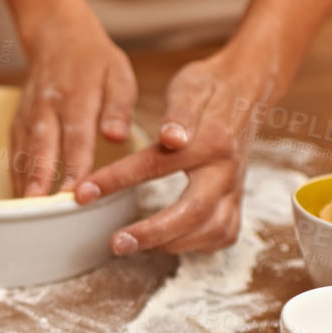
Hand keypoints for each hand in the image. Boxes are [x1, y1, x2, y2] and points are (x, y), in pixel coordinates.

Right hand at [10, 3, 137, 196]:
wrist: (58, 37)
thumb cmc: (96, 62)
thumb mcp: (119, 74)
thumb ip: (119, 107)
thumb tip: (118, 135)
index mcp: (77, 96)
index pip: (77, 136)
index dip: (75, 165)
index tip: (75, 192)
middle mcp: (48, 106)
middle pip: (43, 146)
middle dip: (40, 178)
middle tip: (39, 208)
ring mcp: (29, 114)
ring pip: (24, 151)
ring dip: (24, 181)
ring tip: (25, 211)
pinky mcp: (18, 121)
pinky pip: (15, 151)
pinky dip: (15, 174)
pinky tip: (19, 198)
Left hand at [74, 47, 268, 255]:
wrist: (248, 89)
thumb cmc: (210, 87)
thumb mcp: (191, 87)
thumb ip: (180, 113)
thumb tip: (172, 137)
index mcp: (211, 140)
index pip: (156, 165)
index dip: (116, 181)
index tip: (84, 193)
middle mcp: (226, 170)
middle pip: (193, 212)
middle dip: (152, 233)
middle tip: (116, 243)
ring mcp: (236, 188)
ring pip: (212, 232)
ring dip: (172, 244)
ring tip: (135, 244)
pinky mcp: (238, 198)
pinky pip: (224, 234)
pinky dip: (198, 245)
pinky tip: (169, 243)